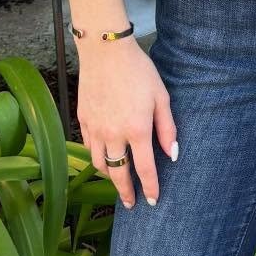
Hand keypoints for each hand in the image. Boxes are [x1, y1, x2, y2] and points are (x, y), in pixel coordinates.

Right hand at [76, 39, 177, 207]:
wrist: (106, 51)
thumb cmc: (139, 71)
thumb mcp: (161, 97)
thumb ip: (167, 128)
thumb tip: (172, 154)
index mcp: (137, 129)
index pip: (145, 168)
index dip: (150, 187)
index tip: (152, 200)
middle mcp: (113, 134)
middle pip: (119, 173)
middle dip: (126, 192)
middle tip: (131, 203)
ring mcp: (95, 129)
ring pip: (100, 164)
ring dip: (110, 176)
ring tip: (118, 181)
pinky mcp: (83, 120)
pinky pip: (89, 148)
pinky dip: (97, 158)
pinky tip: (104, 158)